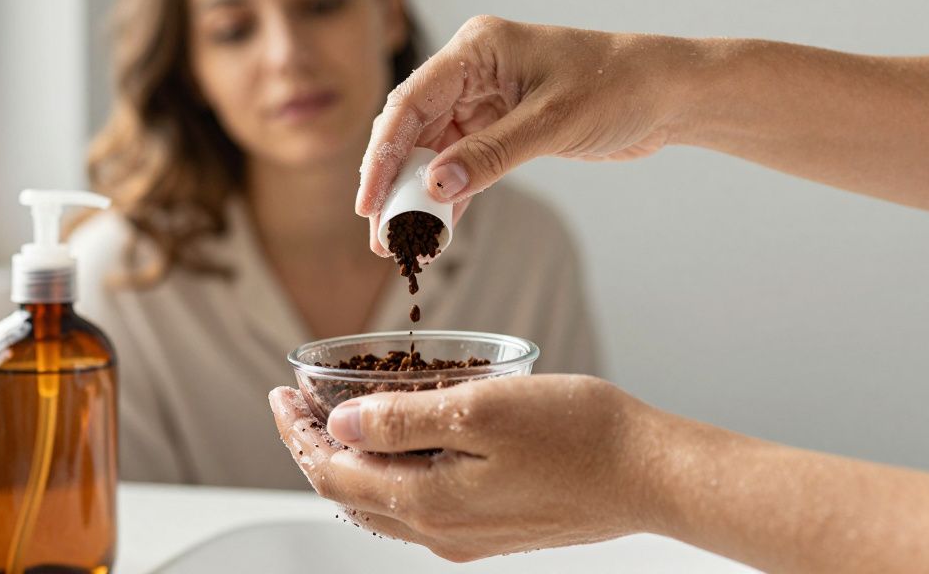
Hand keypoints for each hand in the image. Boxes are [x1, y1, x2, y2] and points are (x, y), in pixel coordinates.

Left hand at [268, 375, 664, 561]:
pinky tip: (399, 446)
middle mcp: (440, 531)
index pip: (332, 473)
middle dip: (313, 449)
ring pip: (380, 504)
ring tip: (335, 420)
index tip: (279, 393)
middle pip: (348, 493)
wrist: (649, 475)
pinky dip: (388, 475)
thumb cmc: (577, 434)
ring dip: (349, 464)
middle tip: (296, 405)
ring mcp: (466, 535)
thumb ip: (402, 421)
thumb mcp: (480, 409)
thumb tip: (338, 425)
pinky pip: (416, 507)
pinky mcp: (492, 528)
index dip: (296, 433)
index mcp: (428, 503)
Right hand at [358, 15, 700, 255]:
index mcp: (476, 49)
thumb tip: (434, 190)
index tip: (369, 200)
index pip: (411, 101)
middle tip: (379, 233)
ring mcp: (484, 99)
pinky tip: (437, 232)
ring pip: (434, 152)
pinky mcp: (501, 127)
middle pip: (413, 128)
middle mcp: (472, 71)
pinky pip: (462, 164)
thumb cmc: (619, 86)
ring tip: (401, 244)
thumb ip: (490, 155)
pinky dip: (451, 197)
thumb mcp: (552, 123)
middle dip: (393, 181)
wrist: (668, 93)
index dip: (383, 153)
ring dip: (418, 196)